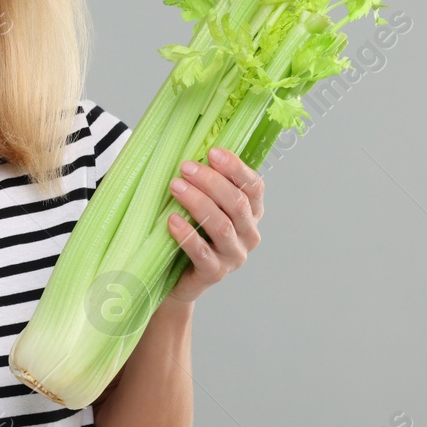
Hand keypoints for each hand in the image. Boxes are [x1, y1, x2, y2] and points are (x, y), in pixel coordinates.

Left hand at [164, 147, 264, 306]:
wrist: (176, 275)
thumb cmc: (190, 231)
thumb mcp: (202, 204)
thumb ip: (205, 183)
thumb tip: (192, 150)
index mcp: (251, 212)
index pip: (254, 187)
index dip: (236, 168)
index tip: (213, 152)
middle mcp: (248, 234)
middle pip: (237, 204)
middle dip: (211, 182)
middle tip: (185, 167)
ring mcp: (234, 256)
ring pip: (221, 226)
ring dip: (198, 203)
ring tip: (175, 187)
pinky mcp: (214, 273)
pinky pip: (202, 253)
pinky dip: (187, 235)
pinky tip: (172, 220)